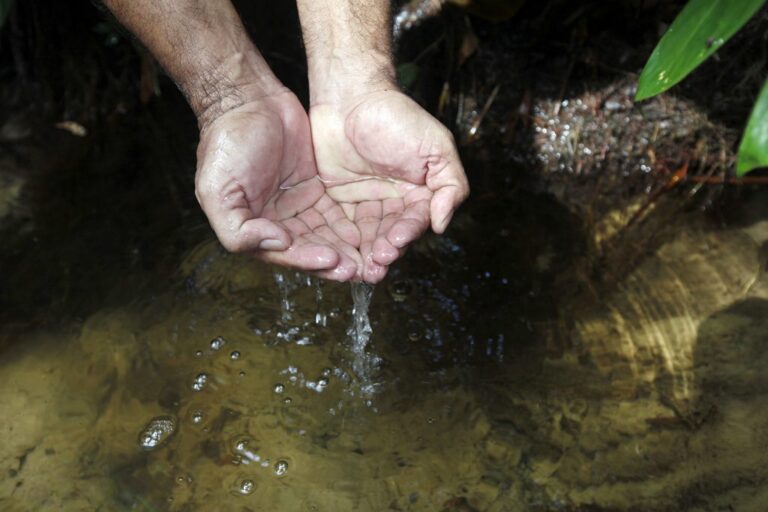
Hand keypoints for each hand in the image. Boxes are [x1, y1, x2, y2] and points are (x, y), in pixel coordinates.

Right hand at [195, 87, 363, 280]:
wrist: (248, 100)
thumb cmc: (226, 144)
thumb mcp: (216, 191)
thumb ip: (236, 229)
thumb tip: (276, 244)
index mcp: (251, 229)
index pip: (284, 253)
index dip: (307, 260)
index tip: (331, 260)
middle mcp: (275, 223)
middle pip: (309, 249)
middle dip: (334, 261)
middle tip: (359, 268)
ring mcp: (297, 206)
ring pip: (325, 235)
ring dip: (344, 248)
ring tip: (367, 256)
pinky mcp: (316, 189)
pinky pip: (335, 213)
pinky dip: (348, 225)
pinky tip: (364, 233)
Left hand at [309, 89, 469, 281]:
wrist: (350, 95)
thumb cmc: (397, 116)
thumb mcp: (436, 147)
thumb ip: (450, 186)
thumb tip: (442, 224)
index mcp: (419, 194)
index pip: (414, 222)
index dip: (406, 234)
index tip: (396, 241)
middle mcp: (393, 203)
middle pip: (389, 236)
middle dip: (383, 252)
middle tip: (375, 263)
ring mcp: (364, 202)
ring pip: (365, 237)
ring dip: (363, 254)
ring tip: (358, 268)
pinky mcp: (337, 200)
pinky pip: (339, 227)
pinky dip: (340, 243)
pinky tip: (338, 253)